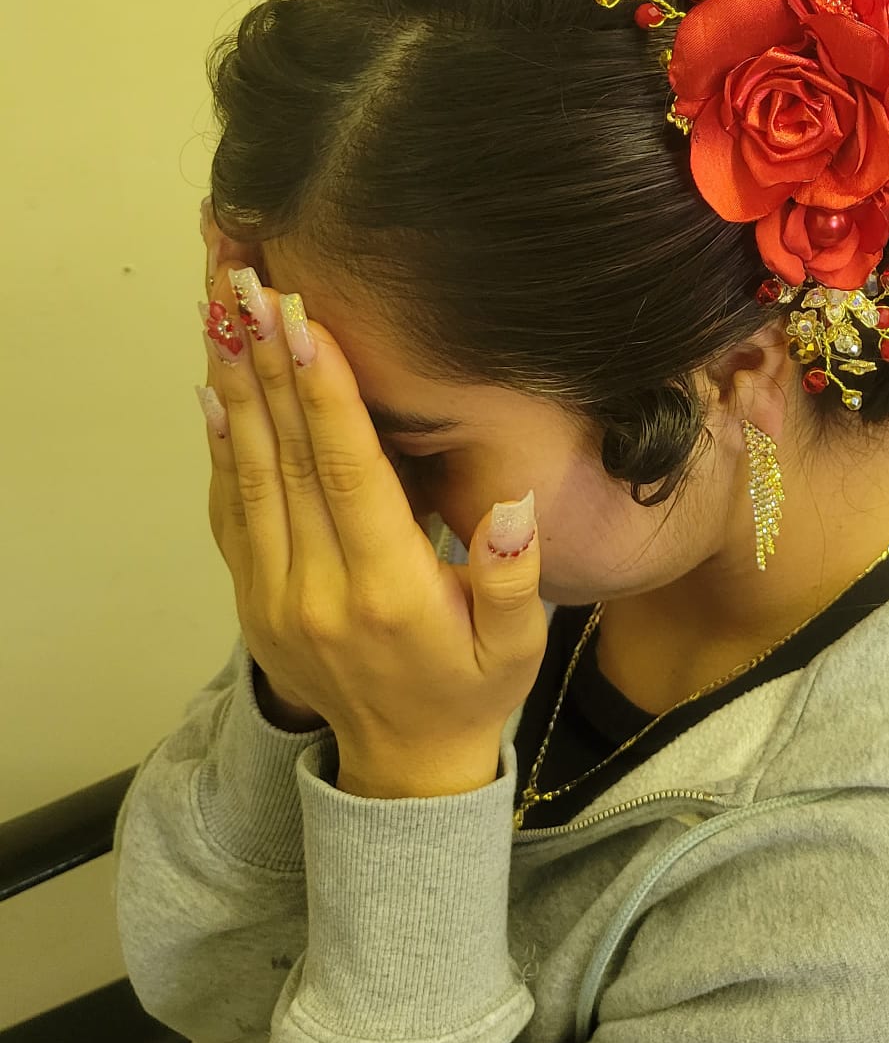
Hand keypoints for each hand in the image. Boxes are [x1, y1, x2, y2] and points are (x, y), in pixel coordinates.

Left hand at [197, 258, 546, 795]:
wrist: (404, 762)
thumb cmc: (473, 688)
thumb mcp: (518, 646)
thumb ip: (515, 578)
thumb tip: (516, 508)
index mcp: (388, 592)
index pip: (349, 475)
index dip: (326, 395)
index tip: (305, 321)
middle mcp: (319, 588)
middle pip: (287, 457)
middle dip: (268, 361)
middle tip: (251, 280)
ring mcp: (275, 592)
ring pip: (249, 471)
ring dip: (235, 382)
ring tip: (224, 307)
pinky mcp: (253, 594)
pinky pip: (231, 506)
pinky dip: (221, 441)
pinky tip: (216, 384)